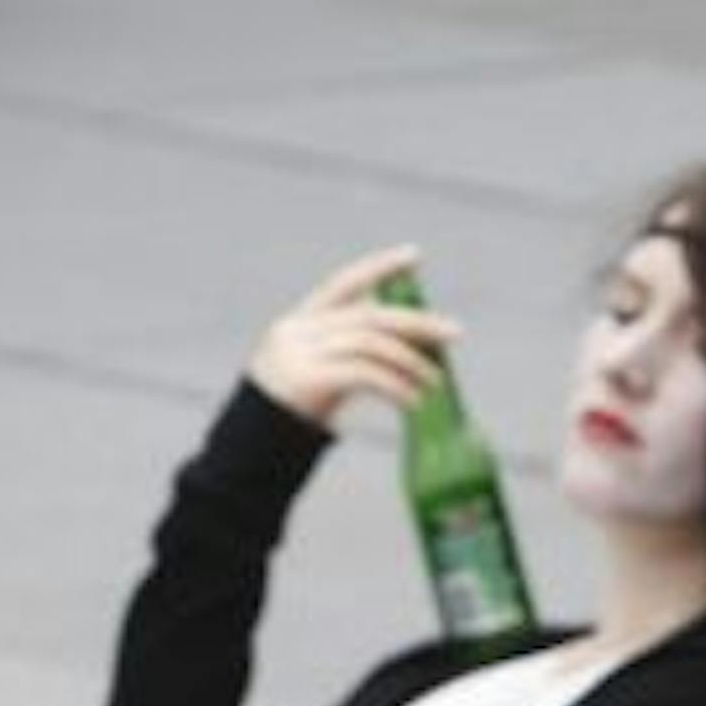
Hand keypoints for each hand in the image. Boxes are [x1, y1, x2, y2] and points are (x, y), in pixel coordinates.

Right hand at [246, 244, 459, 428]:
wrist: (251, 449)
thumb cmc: (292, 415)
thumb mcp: (318, 375)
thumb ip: (348, 356)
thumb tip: (405, 355)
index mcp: (301, 322)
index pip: (344, 283)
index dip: (379, 268)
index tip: (414, 256)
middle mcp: (299, 330)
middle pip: (369, 316)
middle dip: (416, 321)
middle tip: (454, 332)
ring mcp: (301, 352)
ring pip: (371, 344)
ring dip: (412, 363)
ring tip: (436, 383)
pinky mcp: (308, 379)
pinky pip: (365, 374)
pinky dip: (396, 386)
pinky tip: (414, 401)